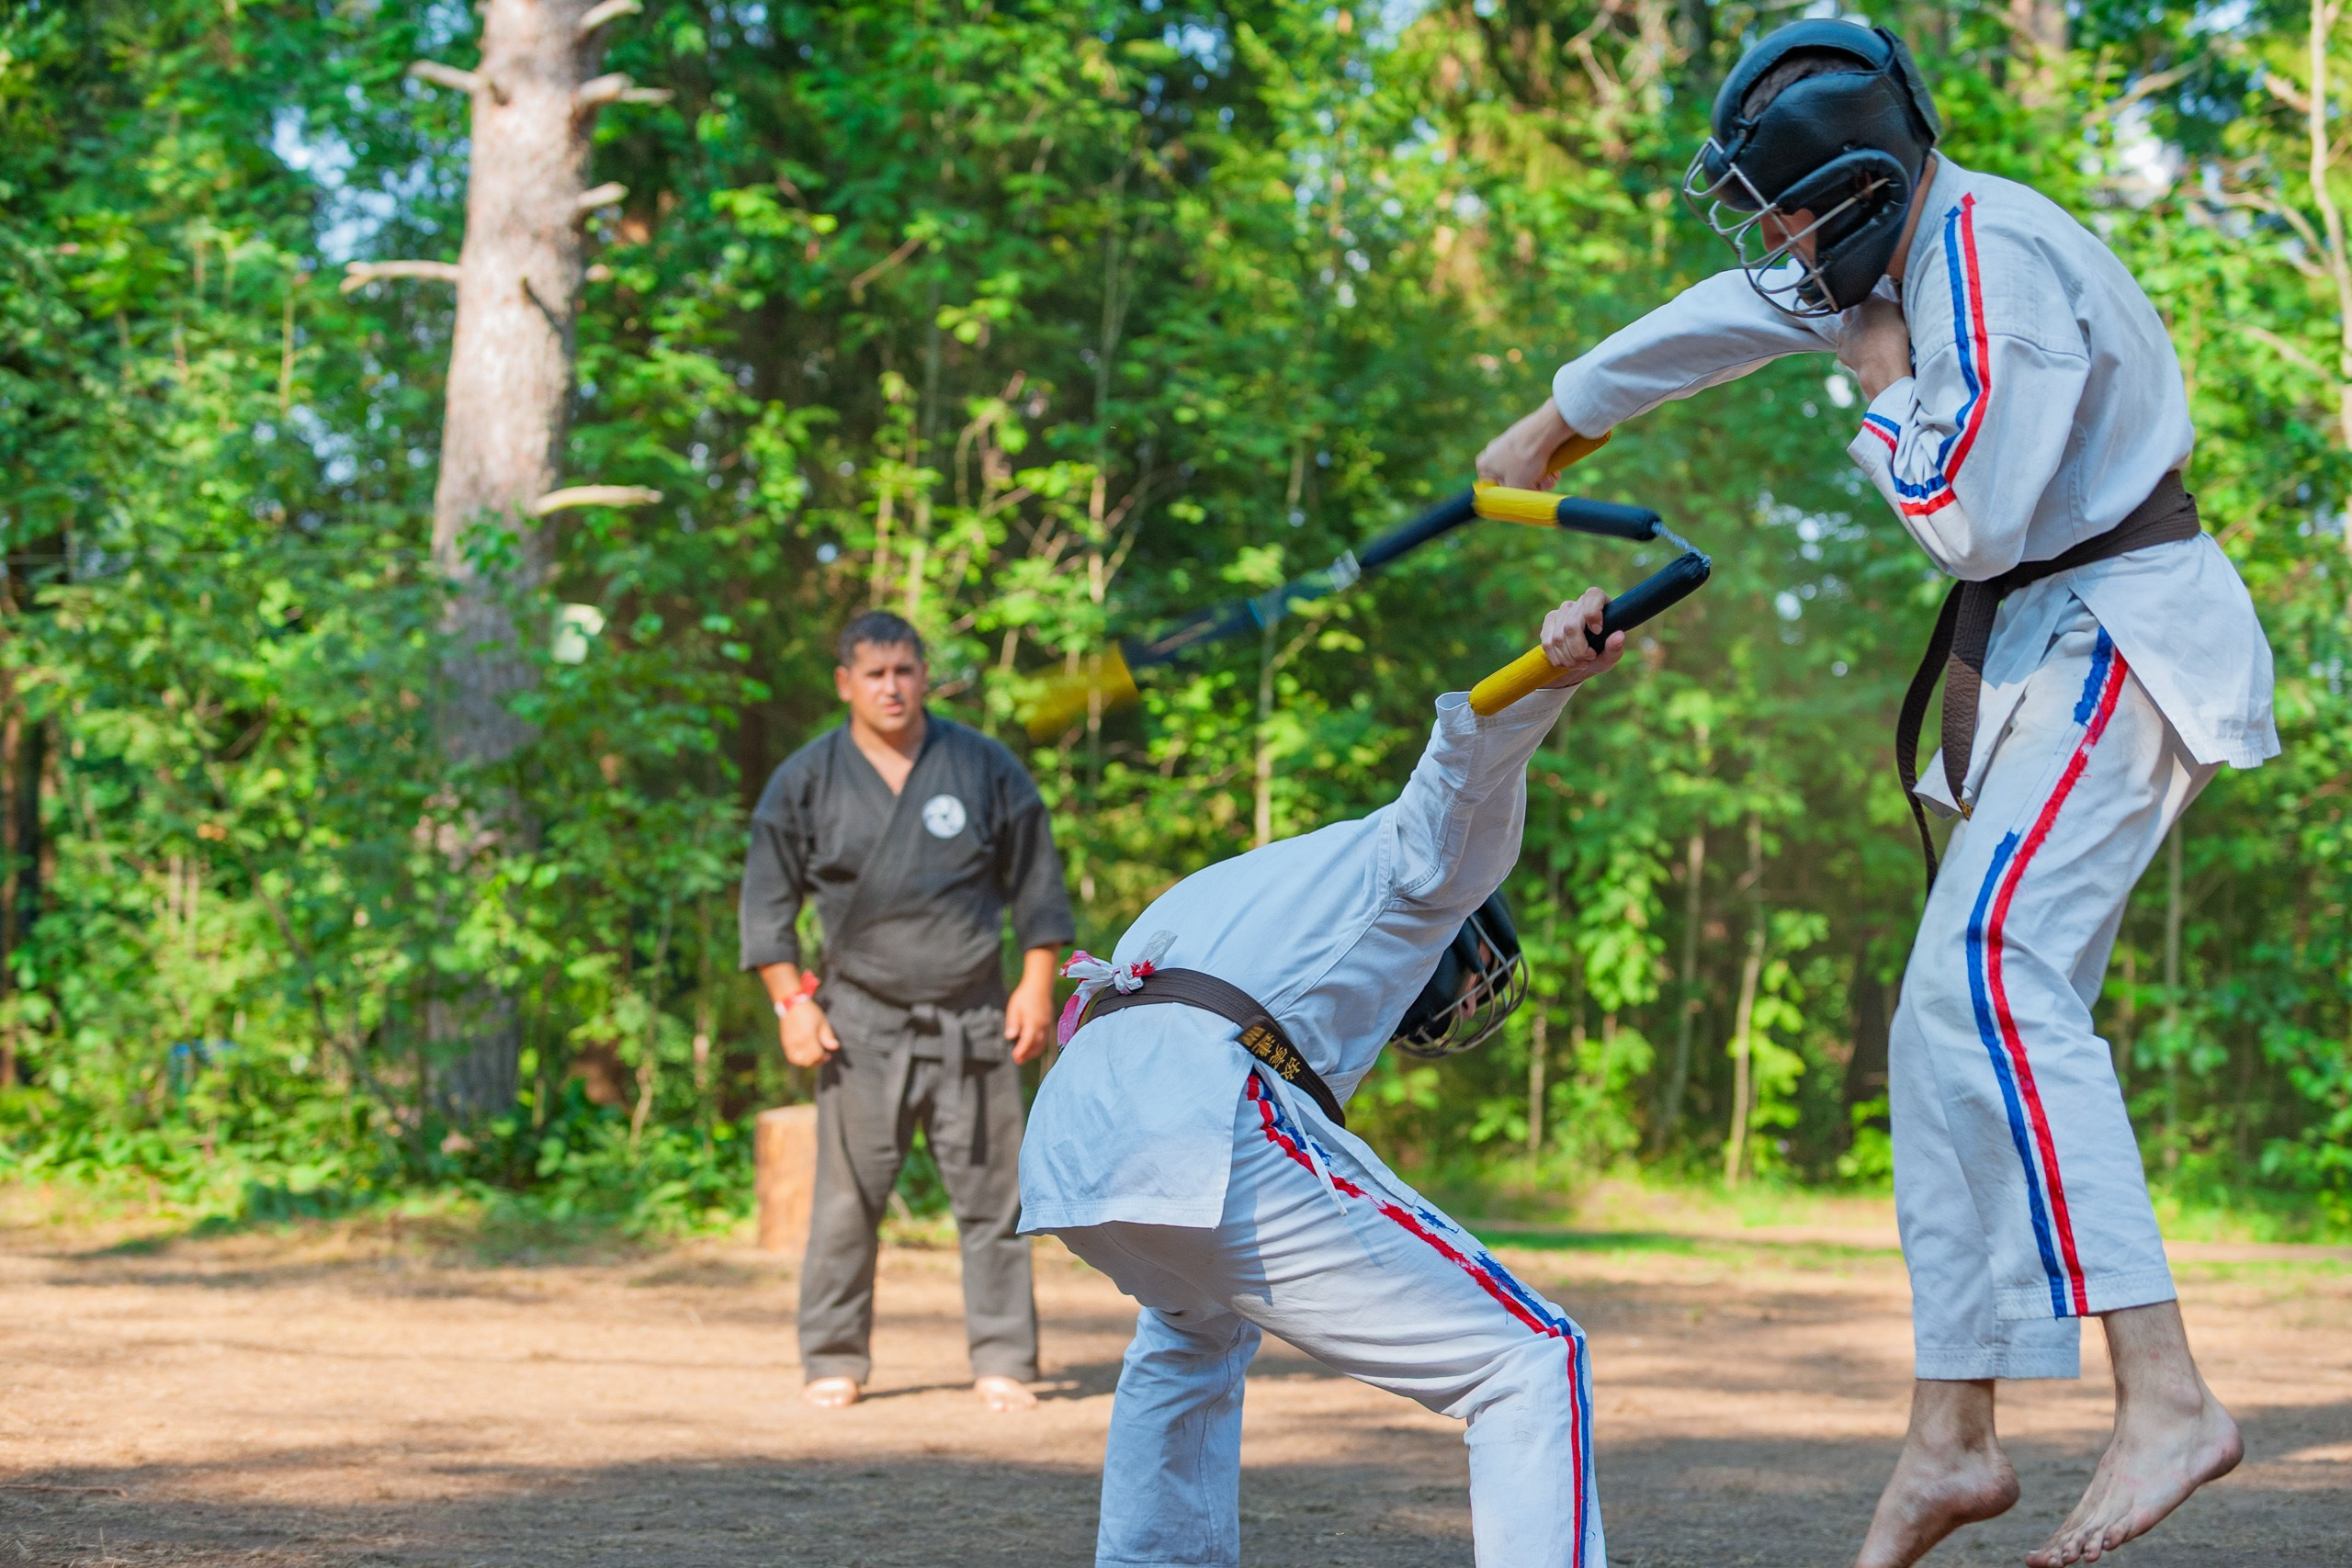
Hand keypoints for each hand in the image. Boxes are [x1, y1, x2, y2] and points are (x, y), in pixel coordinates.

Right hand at [780, 1000, 839, 1068]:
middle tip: (822, 1057)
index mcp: (807, 1037)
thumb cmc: (809, 1012)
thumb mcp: (822, 1022)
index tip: (828, 1055)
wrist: (792, 1004)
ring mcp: (789, 1043)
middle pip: (807, 1061)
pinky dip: (798, 1059)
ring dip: (807, 1061)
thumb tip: (835, 1047)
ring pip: (798, 1061)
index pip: (816, 1056)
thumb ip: (828, 1036)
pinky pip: (791, 1057)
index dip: (823, 1058)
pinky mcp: (784, 1043)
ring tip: (813, 1056)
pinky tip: (805, 1054)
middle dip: (816, 1061)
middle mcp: (797, 1042)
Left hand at [1005, 946, 1058, 1064]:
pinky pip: (1045, 1039)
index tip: (1014, 1057)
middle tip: (1018, 1060)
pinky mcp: (1049, 1024)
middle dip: (1028, 1055)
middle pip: (1037, 1046)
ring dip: (1033, 1052)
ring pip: (1043, 1044)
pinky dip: (1038, 1046)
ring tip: (1023, 1056)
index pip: (1027, 1041)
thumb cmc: (1024, 996)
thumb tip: (1010, 1037)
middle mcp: (1042, 1026)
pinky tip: (1031, 1046)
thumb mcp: (1014, 1008)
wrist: (1040, 985)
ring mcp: (1047, 1025)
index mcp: (1033, 1022)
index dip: (1021, 1051)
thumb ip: (1013, 1023)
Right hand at [1475, 400, 1577, 489]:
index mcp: (1484, 465)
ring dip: (1540, 478)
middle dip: (1530, 486)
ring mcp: (1509, 444)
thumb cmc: (1524, 461)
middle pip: (1513, 479)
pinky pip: (1533, 458)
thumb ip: (1510, 498)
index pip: (1494, 488)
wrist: (1543, 433)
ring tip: (1551, 477)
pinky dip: (1544, 466)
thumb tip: (1514, 501)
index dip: (1511, 495)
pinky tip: (1555, 469)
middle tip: (1541, 487)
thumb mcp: (1515, 488)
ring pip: (1526, 470)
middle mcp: (1494, 453)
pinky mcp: (1525, 438)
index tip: (1523, 497)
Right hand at [1539, 587, 1625, 688]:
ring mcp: (1561, 611)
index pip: (1593, 596)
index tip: (1598, 632)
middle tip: (1589, 660)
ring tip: (1580, 664)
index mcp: (1599, 601)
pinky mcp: (1549, 622)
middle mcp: (1578, 603)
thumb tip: (1619, 636)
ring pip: (1558, 638)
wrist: (1584, 659)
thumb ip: (1616, 647)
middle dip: (1578, 651)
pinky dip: (1558, 659)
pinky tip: (1567, 663)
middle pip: (1571, 626)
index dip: (1593, 614)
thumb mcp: (1612, 655)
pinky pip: (1547, 643)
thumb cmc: (1602, 653)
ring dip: (1569, 658)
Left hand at [1837, 297, 1909, 401]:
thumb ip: (1896, 304)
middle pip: (1857, 313)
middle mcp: (1851, 314)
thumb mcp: (1903, 312)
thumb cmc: (1896, 336)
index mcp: (1868, 300)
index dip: (1878, 308)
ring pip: (1849, 330)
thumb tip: (1896, 303)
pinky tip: (1865, 354)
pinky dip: (1853, 350)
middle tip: (1877, 330)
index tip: (1884, 316)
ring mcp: (1843, 332)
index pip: (1871, 299)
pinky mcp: (1840, 349)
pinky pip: (1846, 347)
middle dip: (1864, 319)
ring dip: (1857, 334)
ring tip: (1872, 344)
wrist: (1883, 362)